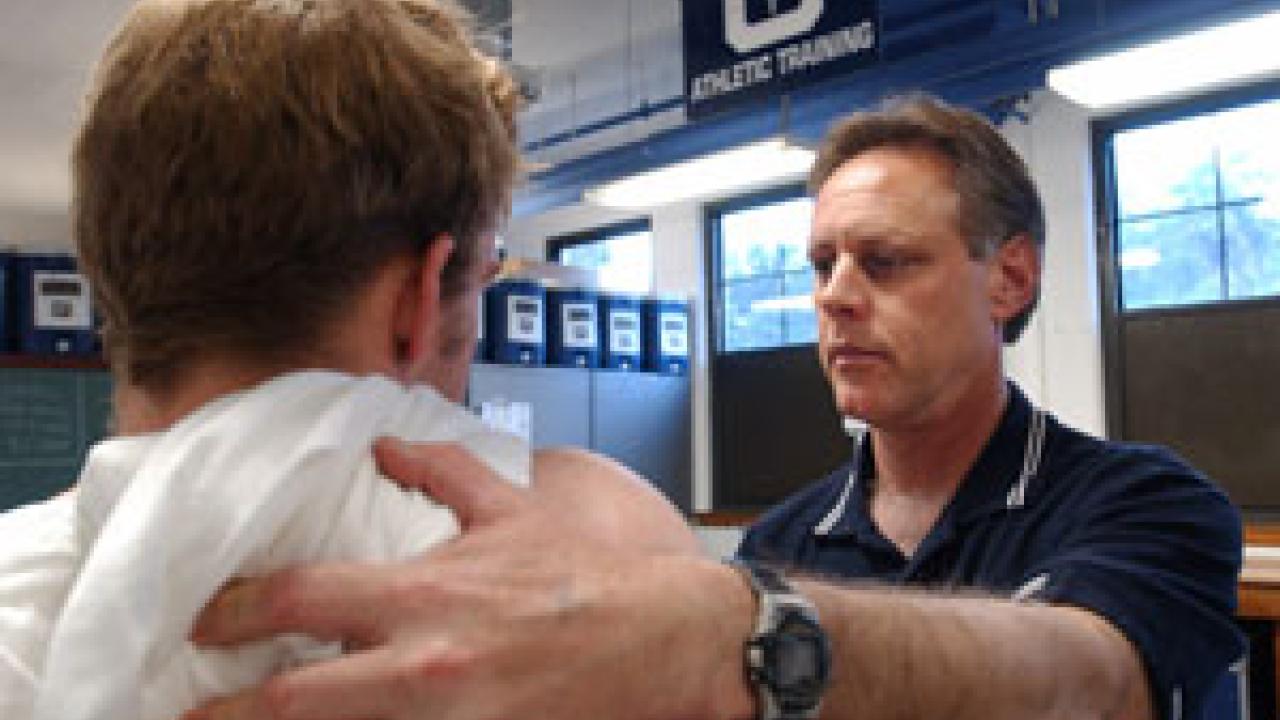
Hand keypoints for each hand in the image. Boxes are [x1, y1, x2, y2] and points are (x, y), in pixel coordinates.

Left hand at [182, 440, 754, 719]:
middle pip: (292, 701)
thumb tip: (386, 444)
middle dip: (225, 714)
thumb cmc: (587, 577)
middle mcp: (425, 662)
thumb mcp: (515, 509)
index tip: (203, 620)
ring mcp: (451, 719)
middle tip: (188, 712)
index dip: (233, 610)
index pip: (299, 598)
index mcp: (426, 593)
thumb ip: (441, 474)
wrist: (666, 638)